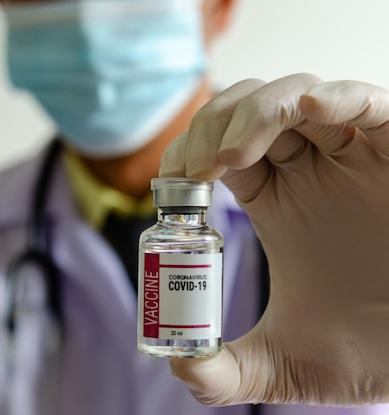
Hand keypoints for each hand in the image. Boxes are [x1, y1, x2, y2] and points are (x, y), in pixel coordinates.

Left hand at [160, 73, 388, 406]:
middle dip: (210, 127)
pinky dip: (339, 97)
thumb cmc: (370, 352)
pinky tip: (311, 107)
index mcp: (276, 201)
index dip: (189, 153)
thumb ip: (231, 374)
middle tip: (191, 169)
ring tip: (228, 158)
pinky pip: (372, 105)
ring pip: (296, 95)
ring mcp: (354, 159)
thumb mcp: (288, 366)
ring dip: (254, 112)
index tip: (169, 181)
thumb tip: (183, 368)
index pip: (219, 151)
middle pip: (246, 113)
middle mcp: (310, 171)